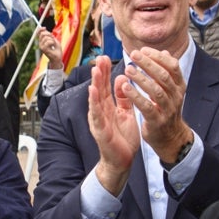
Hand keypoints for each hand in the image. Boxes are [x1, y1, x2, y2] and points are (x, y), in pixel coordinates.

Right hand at [37, 28, 63, 69]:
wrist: (58, 57)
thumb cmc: (56, 50)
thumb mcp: (54, 40)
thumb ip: (50, 35)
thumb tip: (45, 29)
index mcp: (42, 41)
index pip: (38, 33)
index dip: (40, 29)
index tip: (45, 27)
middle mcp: (40, 44)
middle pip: (42, 34)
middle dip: (49, 34)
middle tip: (53, 38)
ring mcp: (41, 46)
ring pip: (46, 38)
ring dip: (52, 40)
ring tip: (53, 44)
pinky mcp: (43, 49)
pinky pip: (48, 42)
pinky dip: (52, 43)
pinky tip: (53, 46)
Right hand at [88, 56, 139, 195]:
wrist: (122, 161)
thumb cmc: (123, 138)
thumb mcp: (125, 113)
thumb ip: (123, 97)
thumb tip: (122, 78)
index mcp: (107, 107)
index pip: (105, 86)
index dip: (105, 72)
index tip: (106, 57)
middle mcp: (100, 111)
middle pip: (99, 89)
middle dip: (99, 73)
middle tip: (100, 57)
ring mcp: (98, 120)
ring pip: (95, 99)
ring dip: (95, 84)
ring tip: (96, 70)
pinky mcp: (100, 130)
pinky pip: (96, 114)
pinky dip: (94, 102)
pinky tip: (93, 92)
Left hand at [122, 47, 191, 163]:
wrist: (170, 138)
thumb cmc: (166, 110)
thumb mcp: (170, 90)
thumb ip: (166, 71)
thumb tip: (164, 51)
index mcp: (179, 86)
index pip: (173, 66)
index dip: (158, 56)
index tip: (143, 49)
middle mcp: (176, 96)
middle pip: (164, 76)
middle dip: (148, 63)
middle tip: (133, 54)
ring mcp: (168, 109)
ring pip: (156, 90)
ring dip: (141, 78)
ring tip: (128, 69)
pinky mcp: (157, 121)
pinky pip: (146, 106)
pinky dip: (136, 96)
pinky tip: (125, 87)